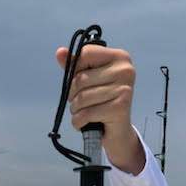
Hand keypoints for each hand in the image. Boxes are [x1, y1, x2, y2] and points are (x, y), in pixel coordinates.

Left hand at [56, 45, 144, 174]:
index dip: (75, 70)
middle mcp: (125, 70)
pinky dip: (79, 122)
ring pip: (82, 97)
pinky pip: (86, 113)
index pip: (85, 54)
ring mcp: (124, 88)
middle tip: (81, 103)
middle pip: (81, 78)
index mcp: (119, 57)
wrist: (117, 132)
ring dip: (76, 110)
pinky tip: (84, 123)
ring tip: (83, 113)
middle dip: (73, 95)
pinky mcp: (120, 107)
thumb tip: (59, 52)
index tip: (81, 83)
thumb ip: (75, 65)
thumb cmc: (102, 103)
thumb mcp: (88, 81)